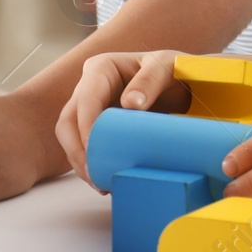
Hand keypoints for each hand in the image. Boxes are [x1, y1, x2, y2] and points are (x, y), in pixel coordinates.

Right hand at [55, 50, 192, 188]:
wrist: (183, 83)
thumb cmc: (173, 70)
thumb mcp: (166, 67)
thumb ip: (149, 81)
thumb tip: (129, 104)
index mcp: (101, 69)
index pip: (86, 99)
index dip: (85, 125)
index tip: (93, 149)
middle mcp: (89, 88)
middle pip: (68, 121)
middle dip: (76, 150)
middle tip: (93, 175)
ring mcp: (92, 109)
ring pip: (71, 138)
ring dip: (80, 163)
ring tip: (100, 184)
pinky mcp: (98, 127)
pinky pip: (85, 147)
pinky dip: (90, 164)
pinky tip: (103, 181)